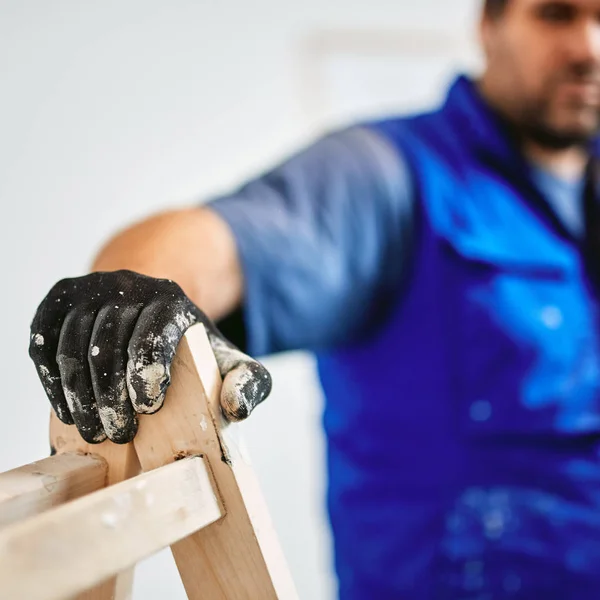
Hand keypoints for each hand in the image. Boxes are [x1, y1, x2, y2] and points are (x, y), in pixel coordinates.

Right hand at [29, 270, 270, 443]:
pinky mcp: (59, 301)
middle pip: (108, 343)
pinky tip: (67, 409)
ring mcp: (89, 289)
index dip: (147, 371)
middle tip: (118, 433)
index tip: (147, 408)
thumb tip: (236, 408)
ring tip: (94, 430)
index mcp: (172, 297)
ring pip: (72, 345)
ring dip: (79, 395)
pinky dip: (50, 380)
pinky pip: (44, 341)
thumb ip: (249, 383)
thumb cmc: (190, 347)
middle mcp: (128, 284)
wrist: (148, 310)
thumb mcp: (229, 362)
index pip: (155, 330)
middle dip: (110, 396)